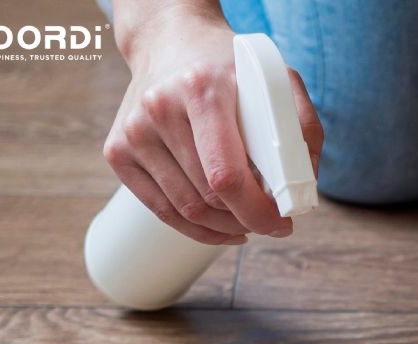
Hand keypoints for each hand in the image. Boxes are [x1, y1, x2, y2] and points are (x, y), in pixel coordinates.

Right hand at [103, 9, 323, 244]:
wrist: (170, 40)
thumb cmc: (228, 67)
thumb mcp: (275, 81)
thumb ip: (300, 130)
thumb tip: (300, 192)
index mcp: (201, 89)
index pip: (225, 175)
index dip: (256, 210)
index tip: (281, 223)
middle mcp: (159, 108)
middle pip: (207, 198)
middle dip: (247, 219)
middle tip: (271, 221)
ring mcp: (133, 132)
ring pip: (186, 209)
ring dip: (224, 226)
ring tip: (247, 220)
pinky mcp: (118, 150)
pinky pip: (161, 210)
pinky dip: (195, 228)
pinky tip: (220, 226)